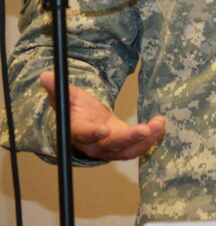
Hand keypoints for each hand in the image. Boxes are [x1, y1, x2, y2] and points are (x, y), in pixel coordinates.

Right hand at [39, 71, 165, 160]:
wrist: (87, 122)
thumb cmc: (76, 109)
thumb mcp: (68, 96)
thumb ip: (58, 88)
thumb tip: (46, 75)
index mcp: (78, 131)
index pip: (84, 135)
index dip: (93, 134)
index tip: (104, 129)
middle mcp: (94, 144)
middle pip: (111, 145)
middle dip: (129, 139)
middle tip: (144, 129)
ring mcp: (110, 148)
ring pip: (127, 150)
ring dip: (145, 139)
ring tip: (158, 125)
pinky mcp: (123, 147)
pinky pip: (137, 148)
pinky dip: (150, 138)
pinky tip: (159, 124)